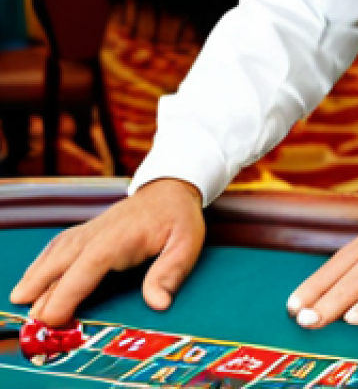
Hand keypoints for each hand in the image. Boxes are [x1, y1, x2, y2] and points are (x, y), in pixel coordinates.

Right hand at [9, 179, 204, 326]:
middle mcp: (97, 234)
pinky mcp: (87, 232)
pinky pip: (58, 246)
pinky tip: (33, 278)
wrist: (171, 189)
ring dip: (37, 276)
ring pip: (55, 253)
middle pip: (61, 261)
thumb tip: (158, 303)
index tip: (52, 319)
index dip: (66, 294)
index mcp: (118, 238)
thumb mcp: (186, 243)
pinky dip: (42, 262)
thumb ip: (170, 272)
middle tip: (30, 319)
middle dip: (42, 289)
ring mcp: (89, 231)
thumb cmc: (179, 218)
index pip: (86, 268)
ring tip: (21, 300)